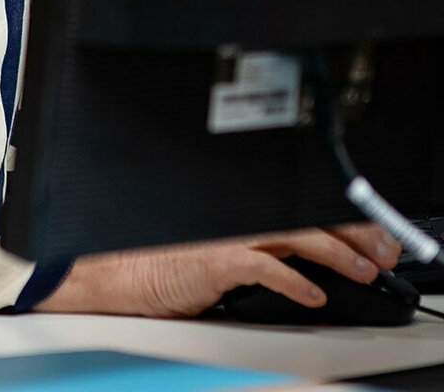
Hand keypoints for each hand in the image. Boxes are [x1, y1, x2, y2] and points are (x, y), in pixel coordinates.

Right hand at [36, 223, 400, 317]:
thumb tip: (302, 262)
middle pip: (305, 213)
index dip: (339, 215)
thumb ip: (256, 244)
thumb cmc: (161, 259)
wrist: (118, 270)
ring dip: (337, 252)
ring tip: (363, 268)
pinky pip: (266, 266)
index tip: (369, 229)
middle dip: (351, 230)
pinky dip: (295, 282)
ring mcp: (225, 233)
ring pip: (295, 233)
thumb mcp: (215, 245)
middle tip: (381, 247)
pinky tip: (313, 294)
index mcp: (237, 207)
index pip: (297, 204)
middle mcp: (235, 214)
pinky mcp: (214, 258)